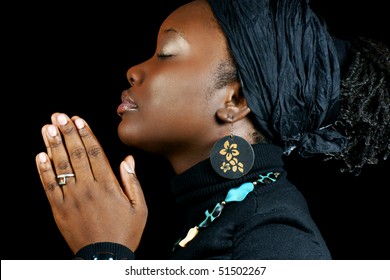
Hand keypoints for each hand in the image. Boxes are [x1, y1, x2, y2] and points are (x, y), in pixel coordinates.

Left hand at [35, 113, 146, 253]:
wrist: (105, 258)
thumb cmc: (126, 232)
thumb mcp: (140, 207)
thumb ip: (132, 182)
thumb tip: (128, 159)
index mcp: (109, 186)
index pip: (95, 154)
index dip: (86, 135)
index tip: (78, 120)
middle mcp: (89, 189)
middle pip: (76, 155)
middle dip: (67, 133)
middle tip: (59, 116)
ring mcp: (72, 199)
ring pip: (61, 167)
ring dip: (53, 146)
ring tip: (48, 128)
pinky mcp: (60, 210)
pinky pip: (50, 187)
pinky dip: (44, 171)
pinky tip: (40, 156)